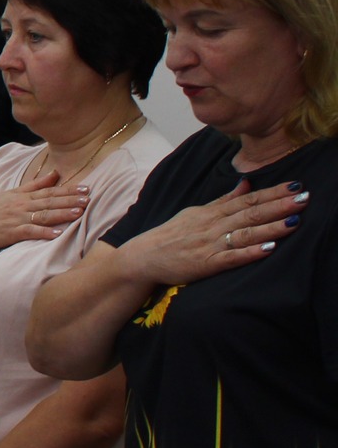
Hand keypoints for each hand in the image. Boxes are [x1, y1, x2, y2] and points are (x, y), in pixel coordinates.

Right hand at [0, 171, 89, 251]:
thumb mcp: (11, 194)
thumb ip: (34, 185)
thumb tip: (55, 174)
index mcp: (22, 196)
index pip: (49, 191)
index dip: (68, 189)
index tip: (86, 188)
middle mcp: (21, 205)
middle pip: (49, 201)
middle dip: (70, 199)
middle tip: (89, 198)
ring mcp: (16, 218)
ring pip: (43, 215)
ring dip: (61, 213)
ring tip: (78, 212)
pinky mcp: (11, 232)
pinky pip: (30, 232)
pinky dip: (44, 232)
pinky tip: (57, 233)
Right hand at [118, 179, 308, 286]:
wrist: (142, 256)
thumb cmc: (170, 235)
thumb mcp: (195, 212)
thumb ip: (223, 201)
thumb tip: (246, 184)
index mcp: (212, 212)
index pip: (247, 199)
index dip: (272, 193)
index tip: (295, 185)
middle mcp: (212, 225)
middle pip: (250, 213)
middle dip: (279, 206)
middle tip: (304, 198)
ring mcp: (209, 244)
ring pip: (245, 233)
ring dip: (271, 227)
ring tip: (295, 220)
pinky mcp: (206, 264)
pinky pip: (232, 257)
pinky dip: (250, 252)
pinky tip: (269, 249)